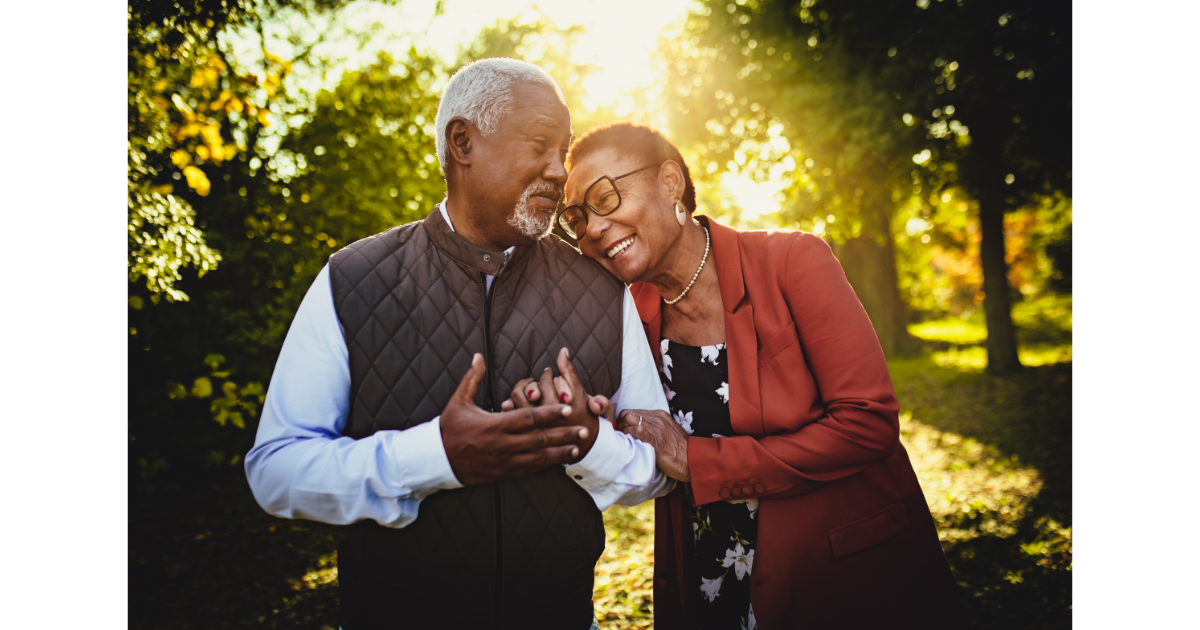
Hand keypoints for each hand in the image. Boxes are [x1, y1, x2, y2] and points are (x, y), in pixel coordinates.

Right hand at [440, 354, 589, 485]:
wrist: (436, 461)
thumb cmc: (448, 429)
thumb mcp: (459, 401)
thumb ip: (472, 378)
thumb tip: (478, 356)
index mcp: (494, 425)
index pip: (528, 418)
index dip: (549, 413)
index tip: (567, 407)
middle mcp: (503, 444)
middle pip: (539, 439)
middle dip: (564, 434)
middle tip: (584, 429)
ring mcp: (504, 461)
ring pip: (538, 458)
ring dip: (559, 452)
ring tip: (577, 447)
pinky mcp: (502, 472)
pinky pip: (528, 469)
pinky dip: (544, 465)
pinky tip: (557, 461)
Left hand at [499, 348, 602, 462]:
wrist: (582, 446)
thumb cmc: (583, 417)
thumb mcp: (581, 394)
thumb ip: (570, 371)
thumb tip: (562, 351)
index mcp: (560, 406)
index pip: (545, 381)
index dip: (546, 375)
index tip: (548, 373)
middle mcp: (545, 417)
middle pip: (528, 390)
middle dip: (532, 383)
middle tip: (537, 384)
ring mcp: (533, 427)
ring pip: (517, 400)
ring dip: (520, 391)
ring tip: (528, 393)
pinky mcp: (524, 434)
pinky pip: (510, 415)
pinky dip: (509, 406)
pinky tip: (513, 404)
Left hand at [617, 409, 690, 482]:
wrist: (692, 460)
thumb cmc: (680, 450)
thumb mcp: (668, 432)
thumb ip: (656, 428)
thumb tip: (640, 430)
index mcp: (660, 415)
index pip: (634, 411)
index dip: (625, 421)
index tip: (623, 430)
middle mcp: (657, 418)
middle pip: (627, 413)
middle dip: (620, 424)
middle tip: (621, 436)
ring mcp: (656, 427)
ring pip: (628, 419)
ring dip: (623, 430)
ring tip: (625, 441)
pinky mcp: (654, 439)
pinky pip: (635, 431)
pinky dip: (628, 436)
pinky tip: (630, 444)